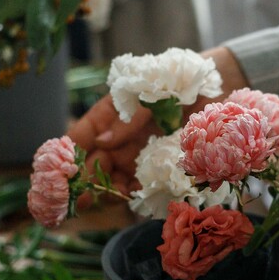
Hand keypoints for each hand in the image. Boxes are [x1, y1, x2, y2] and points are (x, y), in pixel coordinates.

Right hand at [66, 47, 248, 203]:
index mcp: (112, 113)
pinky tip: (124, 195)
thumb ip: (128, 120)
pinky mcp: (156, 166)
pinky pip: (136, 183)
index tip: (61, 169)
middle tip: (79, 195)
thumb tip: (101, 142)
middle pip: (94, 161)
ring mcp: (137, 152)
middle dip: (84, 179)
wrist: (217, 86)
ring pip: (112, 176)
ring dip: (104, 189)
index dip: (69, 152)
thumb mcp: (151, 96)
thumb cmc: (180, 83)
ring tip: (103, 196)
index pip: (83, 134)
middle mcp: (121, 136)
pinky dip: (127, 192)